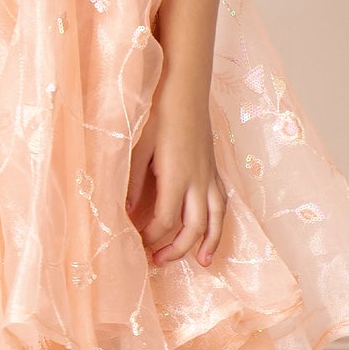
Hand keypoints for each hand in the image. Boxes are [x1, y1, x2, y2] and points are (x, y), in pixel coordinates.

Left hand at [126, 81, 226, 268]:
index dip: (151, 235)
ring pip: (216, 217)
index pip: (166, 219)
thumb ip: (133, 181)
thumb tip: (126, 211)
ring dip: (210, 242)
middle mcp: (197, 180)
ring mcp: (209, 174)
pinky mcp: (213, 167)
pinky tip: (212, 230)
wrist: (185, 86)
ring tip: (201, 263)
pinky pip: (222, 201)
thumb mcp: (138, 146)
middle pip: (193, 226)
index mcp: (176, 176)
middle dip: (177, 248)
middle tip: (157, 260)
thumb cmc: (158, 112)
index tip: (135, 239)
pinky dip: (220, 220)